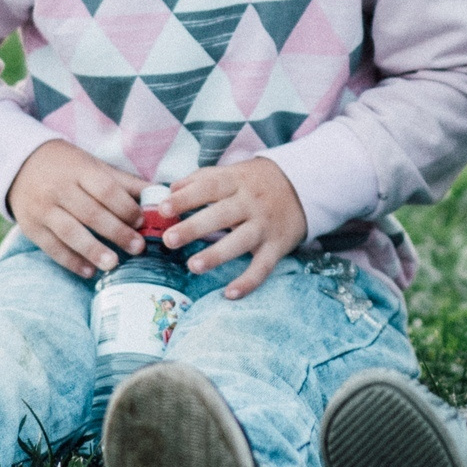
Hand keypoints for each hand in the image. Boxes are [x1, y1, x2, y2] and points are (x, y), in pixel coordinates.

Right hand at [8, 141, 144, 278]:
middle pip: (90, 213)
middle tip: (138, 248)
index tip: (142, 222)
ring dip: (93, 250)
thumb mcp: (93, 166)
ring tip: (113, 264)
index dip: (125, 207)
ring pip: (69, 232)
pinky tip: (88, 271)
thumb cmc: (68, 167)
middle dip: (116, 232)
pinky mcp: (31, 227)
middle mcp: (59, 188)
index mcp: (79, 170)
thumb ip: (124, 182)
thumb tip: (161, 195)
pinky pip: (52, 247)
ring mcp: (43, 208)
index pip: (105, 189)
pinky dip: (71, 261)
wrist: (20, 165)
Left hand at [163, 158, 308, 299]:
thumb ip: (201, 179)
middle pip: (221, 215)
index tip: (163, 208)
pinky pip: (263, 267)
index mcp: (236, 182)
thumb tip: (169, 190)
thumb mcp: (232, 172)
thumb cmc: (256, 182)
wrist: (303, 186)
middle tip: (169, 240)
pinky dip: (248, 282)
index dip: (186, 198)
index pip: (208, 187)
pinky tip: (229, 294)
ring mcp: (264, 226)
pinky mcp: (277, 247)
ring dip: (217, 255)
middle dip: (194, 227)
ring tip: (193, 266)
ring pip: (240, 241)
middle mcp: (250, 203)